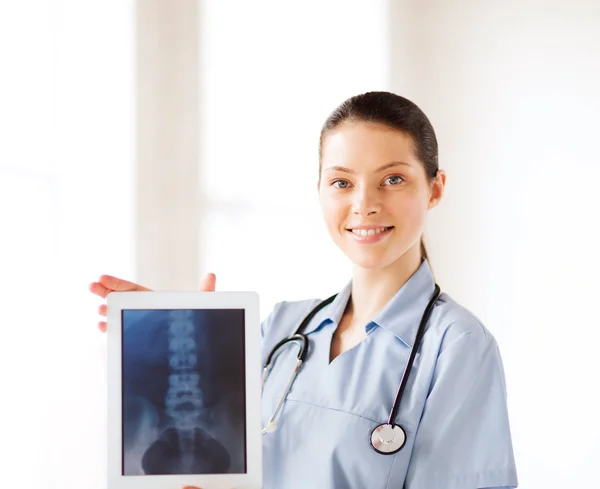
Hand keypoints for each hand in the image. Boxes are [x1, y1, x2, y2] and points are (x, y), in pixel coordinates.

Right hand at [89, 273, 216, 331]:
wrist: (196, 352)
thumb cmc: (200, 325)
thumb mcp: (204, 308)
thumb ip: (206, 292)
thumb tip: (211, 275)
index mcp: (156, 300)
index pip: (133, 289)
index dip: (117, 283)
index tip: (101, 277)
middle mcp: (143, 312)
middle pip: (120, 299)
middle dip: (105, 293)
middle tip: (91, 287)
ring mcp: (138, 327)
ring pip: (119, 317)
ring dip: (107, 312)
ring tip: (100, 310)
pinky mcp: (136, 342)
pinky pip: (121, 333)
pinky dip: (111, 330)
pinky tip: (104, 327)